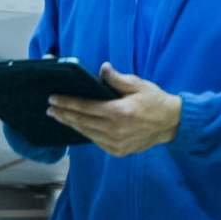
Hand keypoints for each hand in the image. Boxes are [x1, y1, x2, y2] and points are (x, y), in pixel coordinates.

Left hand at [47, 63, 181, 157]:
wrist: (170, 124)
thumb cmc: (154, 101)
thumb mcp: (139, 85)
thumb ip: (118, 79)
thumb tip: (103, 68)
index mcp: (119, 112)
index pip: (86, 107)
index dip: (68, 103)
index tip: (53, 99)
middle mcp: (115, 130)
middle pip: (82, 121)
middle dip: (64, 114)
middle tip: (50, 109)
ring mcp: (116, 143)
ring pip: (87, 133)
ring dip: (72, 124)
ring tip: (60, 117)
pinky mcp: (118, 151)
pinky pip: (96, 141)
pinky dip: (85, 133)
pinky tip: (78, 126)